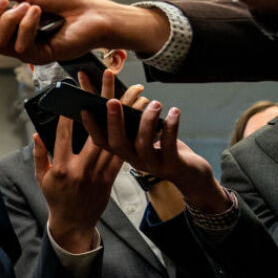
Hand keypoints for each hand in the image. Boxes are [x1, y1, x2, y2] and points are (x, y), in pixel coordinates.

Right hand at [0, 0, 170, 63]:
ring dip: (11, 20)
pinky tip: (39, 14)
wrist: (90, 12)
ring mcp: (23, 51)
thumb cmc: (63, 2)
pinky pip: (19, 46)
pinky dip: (27, 25)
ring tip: (29, 6)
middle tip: (4, 2)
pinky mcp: (37, 57)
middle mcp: (11, 41)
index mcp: (6, 26)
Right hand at [34, 70, 124, 253]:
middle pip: (97, 131)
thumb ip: (41, 155)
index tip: (76, 95)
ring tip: (138, 97)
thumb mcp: (41, 178)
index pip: (66, 135)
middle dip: (106, 105)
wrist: (74, 222)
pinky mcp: (111, 177)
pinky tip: (141, 122)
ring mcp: (100, 173)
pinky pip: (123, 154)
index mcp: (63, 167)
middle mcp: (83, 168)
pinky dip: (132, 137)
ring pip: (116, 140)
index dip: (72, 114)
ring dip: (128, 117)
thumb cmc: (56, 198)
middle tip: (114, 84)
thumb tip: (38, 135)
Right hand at [81, 97, 228, 212]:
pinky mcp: (172, 165)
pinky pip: (169, 145)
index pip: (102, 142)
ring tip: (155, 103)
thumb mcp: (147, 138)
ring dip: (147, 121)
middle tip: (112, 101)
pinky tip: (174, 112)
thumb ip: (134, 126)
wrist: (191, 176)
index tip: (85, 110)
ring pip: (143, 144)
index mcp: (125, 153)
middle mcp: (135, 160)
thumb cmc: (165, 151)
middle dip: (114, 122)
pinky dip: (171, 126)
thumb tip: (121, 101)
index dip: (92, 128)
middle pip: (118, 144)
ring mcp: (153, 165)